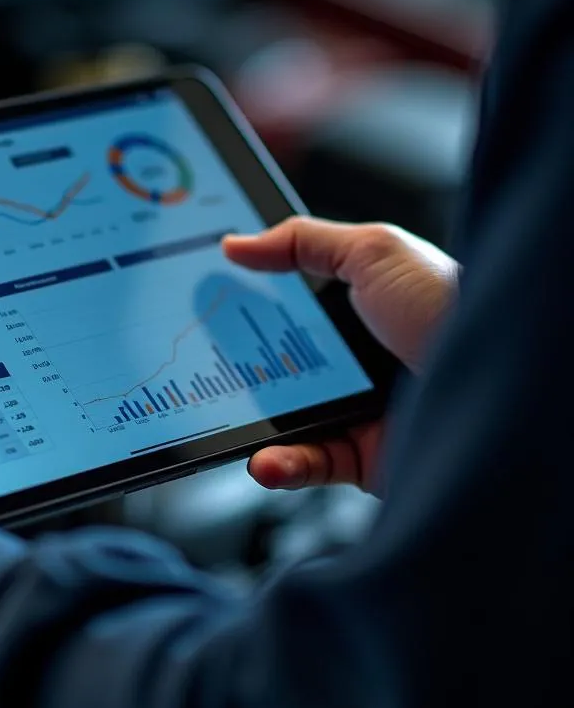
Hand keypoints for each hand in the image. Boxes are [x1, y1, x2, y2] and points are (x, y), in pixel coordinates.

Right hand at [223, 218, 458, 491]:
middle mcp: (357, 360)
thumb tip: (236, 244)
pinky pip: (310, 464)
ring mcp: (358, 410)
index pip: (289, 310)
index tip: (205, 308)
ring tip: (224, 420)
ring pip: (286, 422)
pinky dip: (282, 465)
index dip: (247, 311)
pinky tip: (266, 459)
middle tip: (202, 368)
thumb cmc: (452, 306)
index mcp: (358, 310)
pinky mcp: (364, 458)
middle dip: (237, 371)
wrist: (506, 380)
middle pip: (280, 366)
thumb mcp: (374, 251)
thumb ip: (302, 242)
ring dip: (253, 426)